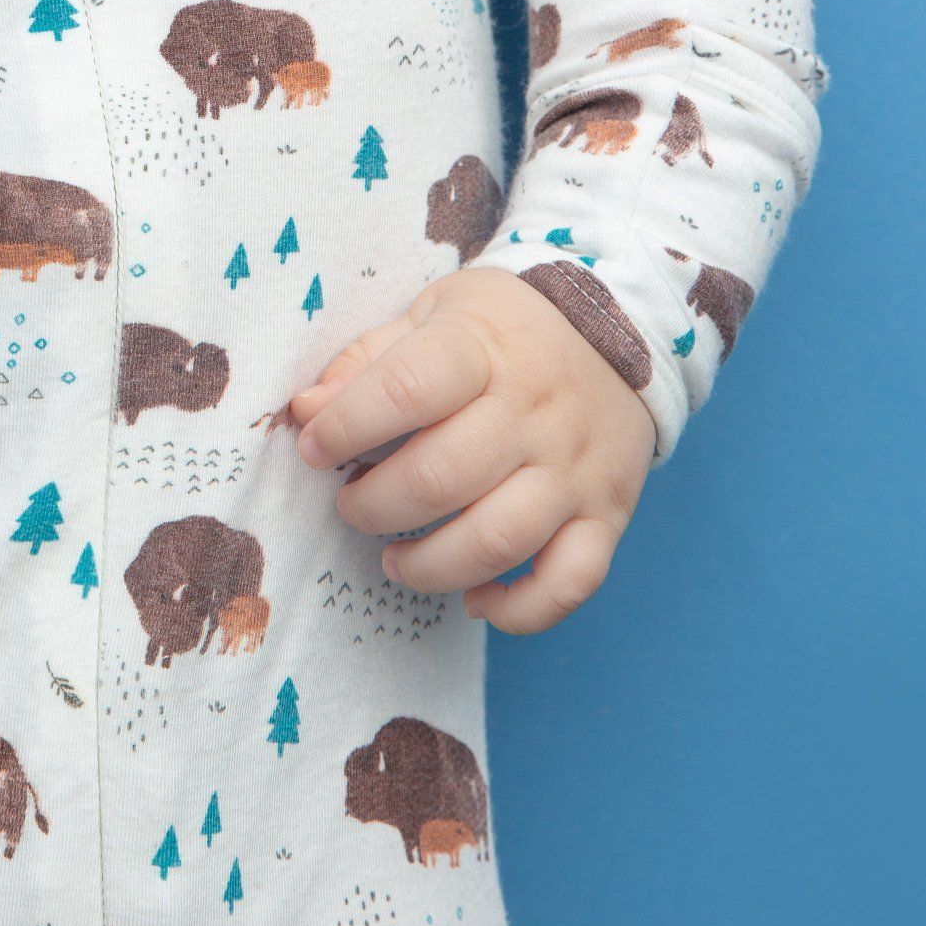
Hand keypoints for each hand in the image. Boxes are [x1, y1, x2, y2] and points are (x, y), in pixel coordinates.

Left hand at [288, 265, 657, 634]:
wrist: (620, 328)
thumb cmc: (503, 329)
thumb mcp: (433, 315)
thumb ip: (368, 360)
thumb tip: (306, 411)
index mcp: (481, 349)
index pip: (406, 389)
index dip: (346, 426)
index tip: (314, 447)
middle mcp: (533, 411)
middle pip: (443, 477)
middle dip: (375, 506)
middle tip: (352, 505)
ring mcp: (574, 468)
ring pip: (499, 540)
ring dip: (431, 566)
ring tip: (395, 560)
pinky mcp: (607, 515)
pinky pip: (570, 583)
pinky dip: (519, 610)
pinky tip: (476, 600)